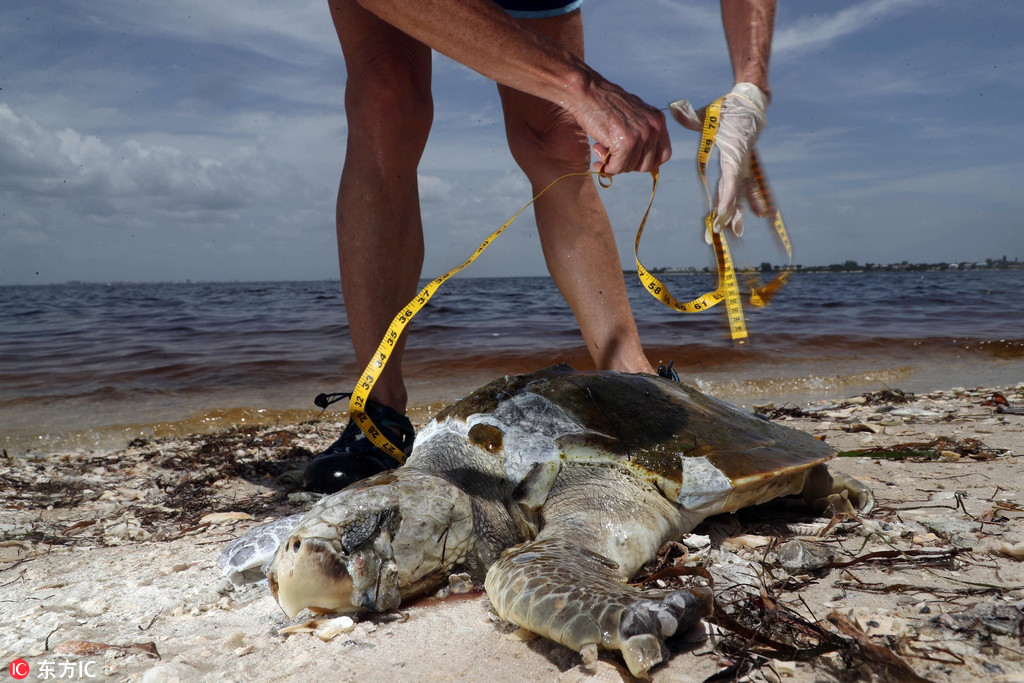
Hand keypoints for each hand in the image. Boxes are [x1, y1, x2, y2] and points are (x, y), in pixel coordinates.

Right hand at [564, 73, 670, 175]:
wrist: (588, 92)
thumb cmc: (605, 103)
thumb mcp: (632, 116)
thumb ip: (641, 133)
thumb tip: (640, 159)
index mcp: (657, 120)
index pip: (664, 155)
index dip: (647, 162)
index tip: (632, 161)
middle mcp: (653, 128)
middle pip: (646, 165)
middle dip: (628, 164)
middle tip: (613, 154)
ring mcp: (640, 135)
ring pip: (630, 167)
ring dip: (613, 162)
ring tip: (601, 147)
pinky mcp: (625, 143)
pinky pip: (617, 167)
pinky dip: (605, 165)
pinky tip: (596, 150)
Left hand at [669, 82, 768, 239]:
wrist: (750, 100)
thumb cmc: (726, 108)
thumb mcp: (707, 112)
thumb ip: (689, 114)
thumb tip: (673, 106)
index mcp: (732, 151)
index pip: (730, 178)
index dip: (727, 196)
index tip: (721, 212)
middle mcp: (741, 161)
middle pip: (735, 191)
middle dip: (728, 213)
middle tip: (720, 231)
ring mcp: (745, 163)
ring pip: (743, 192)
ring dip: (740, 212)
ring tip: (737, 233)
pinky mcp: (745, 164)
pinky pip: (749, 185)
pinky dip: (755, 200)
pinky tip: (762, 214)